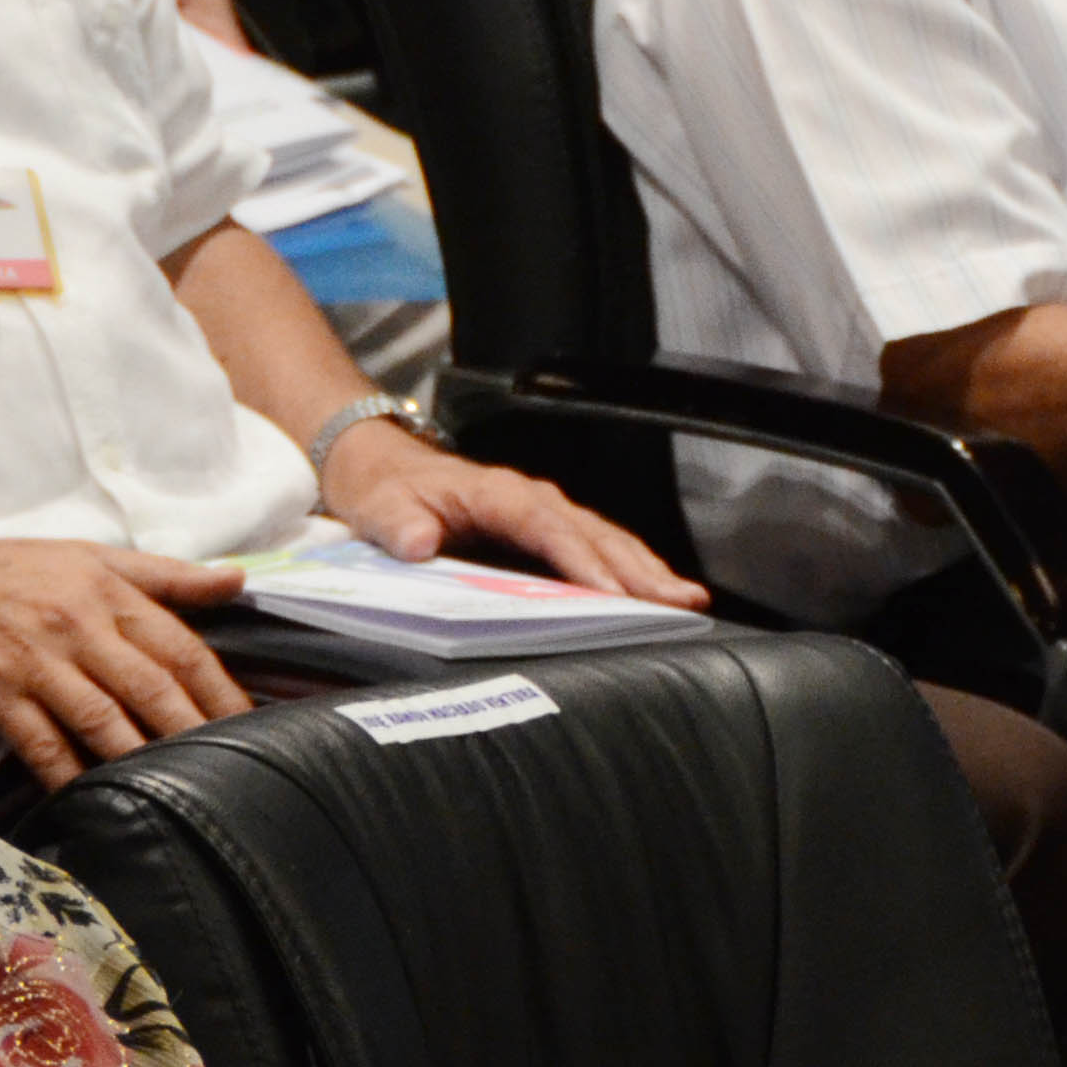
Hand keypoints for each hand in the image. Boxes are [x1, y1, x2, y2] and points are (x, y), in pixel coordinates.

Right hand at [0, 538, 253, 788]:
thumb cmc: (18, 571)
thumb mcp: (92, 558)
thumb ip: (167, 575)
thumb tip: (237, 580)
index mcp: (108, 593)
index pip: (181, 647)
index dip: (220, 690)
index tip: (252, 723)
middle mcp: (76, 629)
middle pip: (151, 688)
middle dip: (195, 730)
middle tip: (232, 768)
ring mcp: (35, 666)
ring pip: (102, 720)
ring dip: (143, 757)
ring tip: (181, 789)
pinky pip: (44, 747)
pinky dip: (73, 776)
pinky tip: (101, 799)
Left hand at [318, 416, 707, 605]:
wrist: (380, 464)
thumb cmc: (384, 488)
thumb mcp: (378, 505)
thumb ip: (398, 523)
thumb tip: (419, 543)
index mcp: (497, 494)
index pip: (549, 529)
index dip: (584, 561)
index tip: (613, 593)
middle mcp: (530, 499)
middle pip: (595, 534)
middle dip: (641, 569)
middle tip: (682, 601)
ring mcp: (543, 513)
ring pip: (606, 540)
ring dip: (647, 570)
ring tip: (689, 602)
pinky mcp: (545, 529)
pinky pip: (595, 547)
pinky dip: (629, 569)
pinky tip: (656, 592)